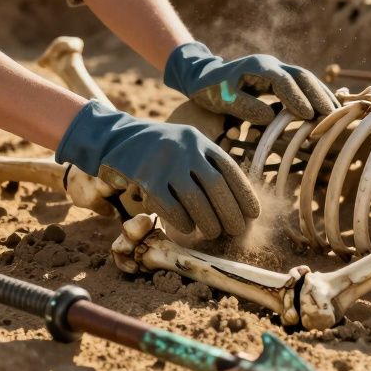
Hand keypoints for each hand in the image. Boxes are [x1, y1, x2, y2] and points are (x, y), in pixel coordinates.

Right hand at [55, 102, 259, 237]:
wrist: (116, 136)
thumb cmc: (158, 150)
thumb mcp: (186, 145)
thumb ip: (206, 164)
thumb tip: (235, 202)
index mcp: (200, 140)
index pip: (230, 169)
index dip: (245, 194)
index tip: (254, 215)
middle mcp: (186, 147)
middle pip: (216, 186)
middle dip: (229, 212)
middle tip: (235, 231)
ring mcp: (165, 160)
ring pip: (195, 198)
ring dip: (208, 221)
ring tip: (213, 233)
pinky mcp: (144, 175)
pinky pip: (169, 205)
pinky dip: (182, 221)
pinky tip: (188, 228)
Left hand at [163, 42, 335, 122]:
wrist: (204, 77)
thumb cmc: (211, 89)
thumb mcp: (222, 98)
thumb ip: (244, 107)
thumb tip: (269, 117)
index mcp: (258, 66)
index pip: (283, 81)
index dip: (297, 98)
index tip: (309, 115)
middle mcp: (272, 65)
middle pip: (302, 76)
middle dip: (318, 95)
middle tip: (332, 115)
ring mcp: (278, 71)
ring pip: (306, 79)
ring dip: (322, 95)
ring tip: (336, 114)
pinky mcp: (280, 80)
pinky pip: (303, 86)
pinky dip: (316, 96)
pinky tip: (328, 109)